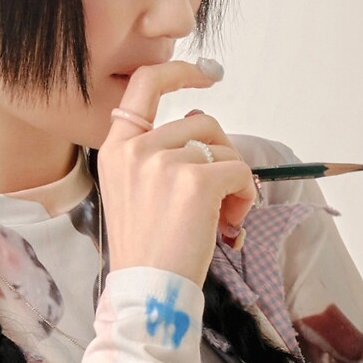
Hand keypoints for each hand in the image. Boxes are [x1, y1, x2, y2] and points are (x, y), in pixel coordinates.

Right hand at [96, 60, 256, 284]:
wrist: (148, 291)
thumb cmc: (149, 247)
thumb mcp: (138, 190)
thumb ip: (160, 152)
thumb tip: (198, 118)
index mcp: (116, 147)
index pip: (144, 85)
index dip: (178, 72)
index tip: (206, 73)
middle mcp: (136, 148)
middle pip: (202, 123)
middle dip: (222, 157)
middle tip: (219, 199)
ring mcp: (163, 162)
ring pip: (225, 148)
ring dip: (235, 179)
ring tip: (222, 215)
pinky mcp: (195, 181)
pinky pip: (240, 171)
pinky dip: (245, 195)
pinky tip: (230, 221)